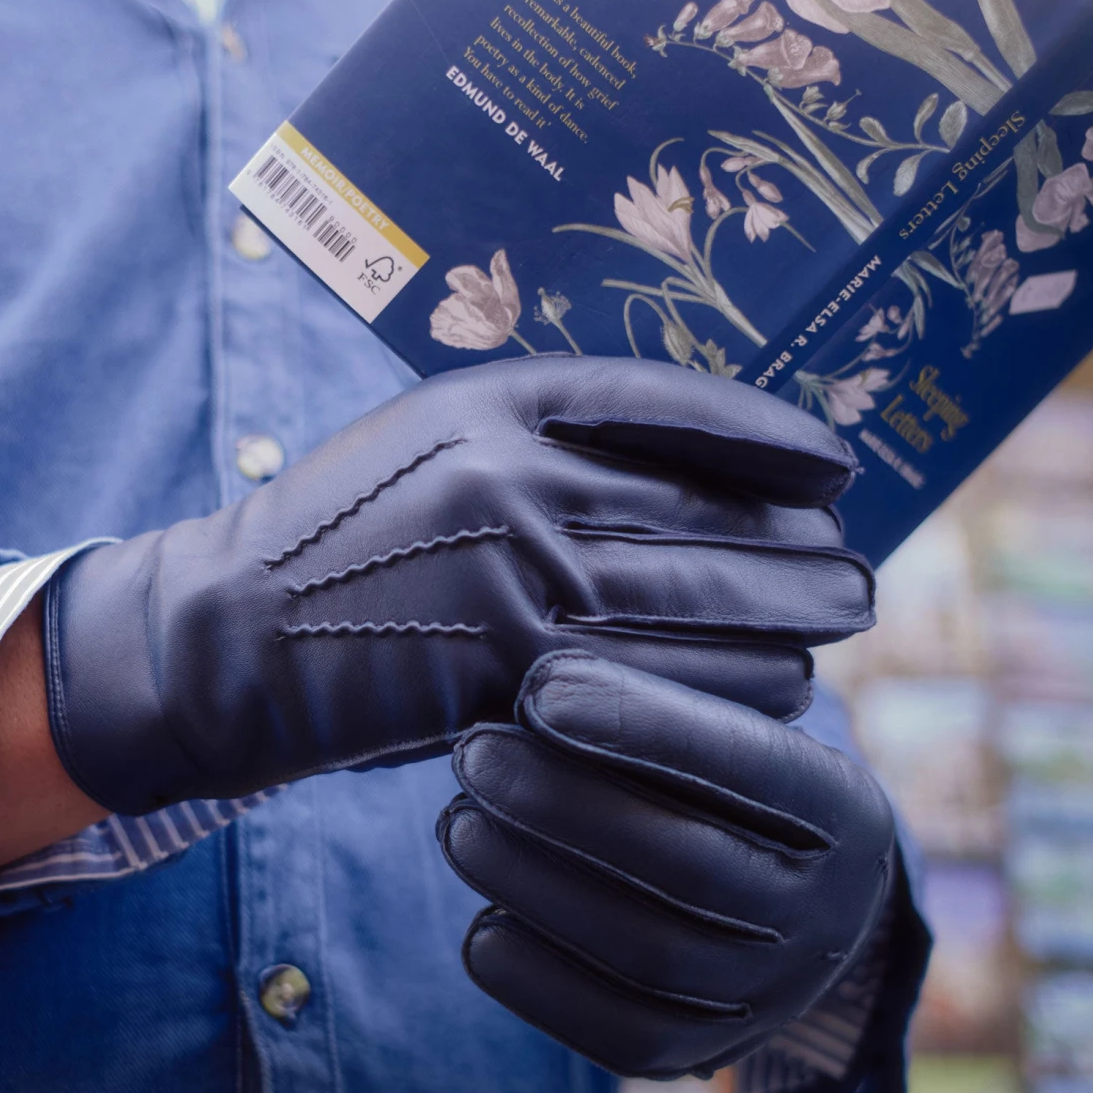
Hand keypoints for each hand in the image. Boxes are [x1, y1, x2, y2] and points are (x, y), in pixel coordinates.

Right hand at [44, 356, 873, 813]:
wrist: (229, 633)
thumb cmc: (339, 537)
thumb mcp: (429, 442)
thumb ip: (541, 438)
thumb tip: (687, 466)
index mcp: (495, 399)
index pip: (671, 402)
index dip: (769, 431)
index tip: (836, 463)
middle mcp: (514, 472)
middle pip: (706, 509)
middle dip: (802, 546)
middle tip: (863, 571)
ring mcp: (511, 573)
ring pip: (697, 601)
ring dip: (787, 620)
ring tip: (838, 626)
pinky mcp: (504, 671)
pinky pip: (655, 681)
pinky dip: (731, 689)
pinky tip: (780, 693)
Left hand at [438, 652, 896, 1078]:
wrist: (796, 910)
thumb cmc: (733, 787)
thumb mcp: (740, 727)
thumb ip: (666, 698)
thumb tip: (539, 672)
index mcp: (846, 812)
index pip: (750, 764)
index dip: (642, 726)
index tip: (540, 688)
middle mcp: (826, 914)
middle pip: (690, 862)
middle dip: (565, 804)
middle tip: (475, 753)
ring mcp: (772, 995)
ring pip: (651, 952)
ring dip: (538, 886)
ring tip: (460, 825)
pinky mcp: (708, 1052)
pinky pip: (624, 1035)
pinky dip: (542, 986)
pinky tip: (481, 931)